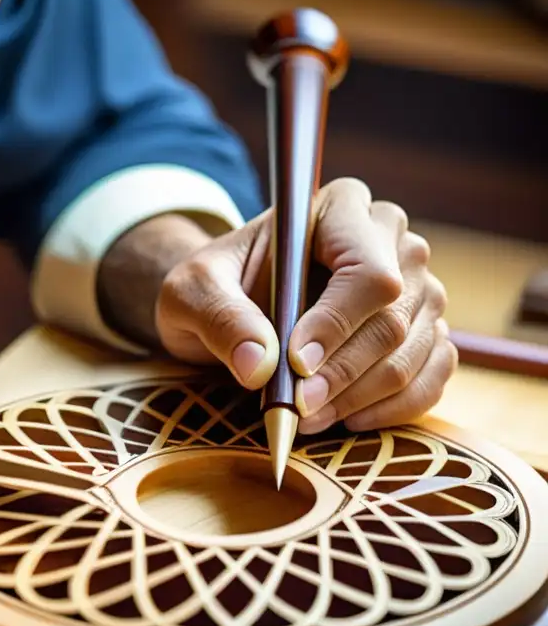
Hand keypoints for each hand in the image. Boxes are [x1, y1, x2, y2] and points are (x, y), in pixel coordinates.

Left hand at [154, 178, 456, 433]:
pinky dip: (393, 408)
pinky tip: (345, 417)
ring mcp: (416, 288)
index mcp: (341, 208)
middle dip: (344, 371)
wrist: (224, 309)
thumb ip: (220, 318)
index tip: (296, 362)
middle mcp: (392, 241)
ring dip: (361, 396)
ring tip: (306, 415)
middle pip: (394, 315)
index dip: (337, 322)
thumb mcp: (191, 293)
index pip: (367, 270)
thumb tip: (259, 365)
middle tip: (297, 404)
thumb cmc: (211, 289)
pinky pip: (433, 374)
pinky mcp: (424, 332)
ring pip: (415, 350)